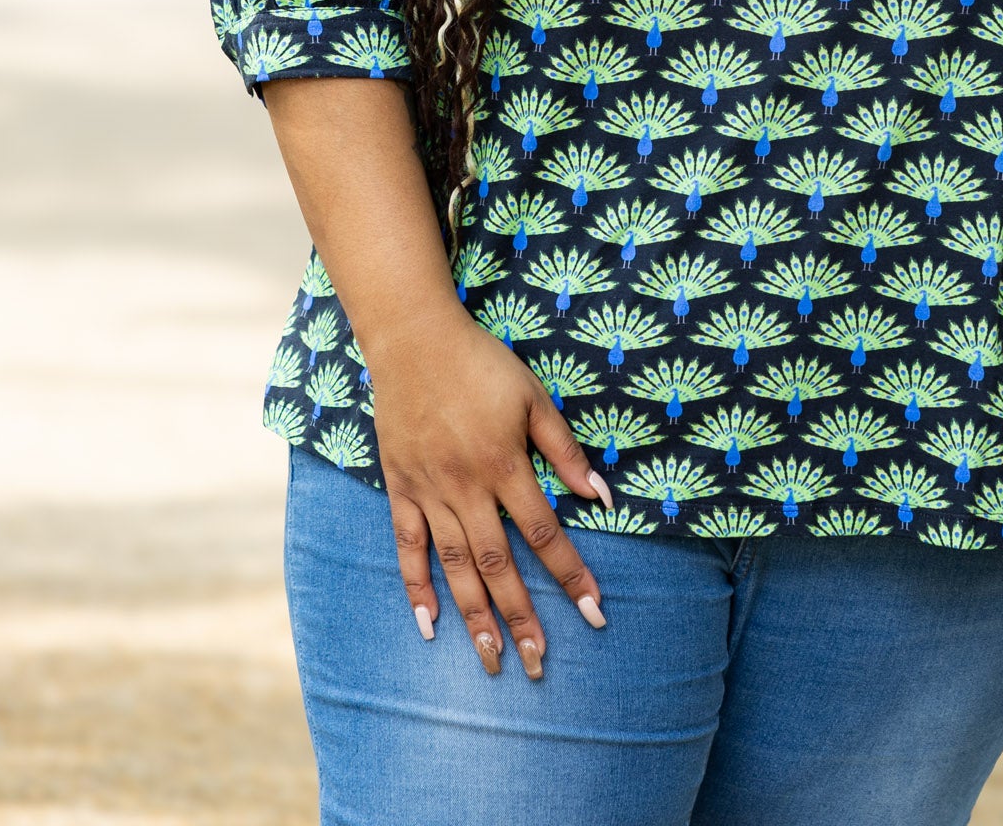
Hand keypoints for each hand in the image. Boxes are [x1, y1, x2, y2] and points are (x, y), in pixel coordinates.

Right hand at [363, 300, 611, 678]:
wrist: (413, 338)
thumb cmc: (481, 364)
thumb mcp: (533, 397)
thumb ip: (565, 450)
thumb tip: (603, 496)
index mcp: (504, 463)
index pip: (545, 533)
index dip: (571, 575)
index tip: (594, 613)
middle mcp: (465, 486)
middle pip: (498, 565)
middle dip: (523, 617)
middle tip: (541, 664)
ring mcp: (428, 490)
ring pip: (454, 566)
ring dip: (475, 617)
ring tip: (492, 661)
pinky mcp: (400, 487)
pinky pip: (407, 545)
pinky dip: (416, 586)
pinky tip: (429, 624)